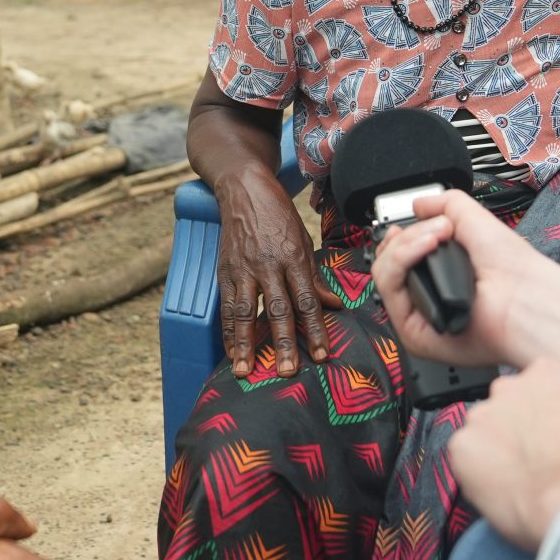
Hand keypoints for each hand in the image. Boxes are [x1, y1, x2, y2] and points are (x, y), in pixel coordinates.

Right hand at [218, 178, 332, 378]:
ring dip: (246, 343)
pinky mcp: (224, 270)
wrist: (244, 189)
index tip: (322, 354)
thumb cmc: (278, 214)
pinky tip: (230, 349)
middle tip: (288, 370)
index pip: (307, 301)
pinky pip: (226, 305)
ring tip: (246, 369)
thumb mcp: (304, 241)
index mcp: (293, 258)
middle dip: (284, 342)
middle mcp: (268, 265)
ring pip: (245, 311)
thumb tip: (335, 305)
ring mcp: (243, 268)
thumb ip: (315, 277)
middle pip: (277, 310)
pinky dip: (228, 330)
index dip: (316, 330)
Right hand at [370, 191, 559, 372]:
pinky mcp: (414, 333)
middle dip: (405, 236)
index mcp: (441, 277)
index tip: (406, 222)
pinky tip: (428, 247)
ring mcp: (420, 317)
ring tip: (438, 236)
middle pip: (386, 261)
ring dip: (406, 244)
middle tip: (438, 228)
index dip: (398, 238)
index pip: (399, 257)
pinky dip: (402, 260)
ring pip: (384, 272)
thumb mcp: (474, 220)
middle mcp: (428, 298)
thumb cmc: (513, 268)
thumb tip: (419, 203)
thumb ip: (444, 204)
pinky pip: (389, 288)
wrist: (526, 296)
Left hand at [448, 361, 559, 553]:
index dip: (541, 415)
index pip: (534, 386)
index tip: (549, 436)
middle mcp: (509, 387)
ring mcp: (482, 416)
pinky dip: (477, 476)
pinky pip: (464, 460)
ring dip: (494, 453)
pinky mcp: (462, 448)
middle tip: (534, 461)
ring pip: (482, 433)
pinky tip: (503, 491)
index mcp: (547, 373)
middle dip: (514, 430)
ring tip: (519, 481)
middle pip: (504, 406)